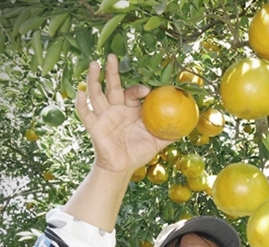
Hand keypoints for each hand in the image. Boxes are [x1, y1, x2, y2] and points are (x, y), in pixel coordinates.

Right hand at [75, 54, 172, 173]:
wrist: (121, 168)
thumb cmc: (138, 152)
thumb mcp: (157, 141)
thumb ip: (171, 132)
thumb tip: (189, 126)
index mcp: (131, 109)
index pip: (132, 92)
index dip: (138, 89)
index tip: (146, 90)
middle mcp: (116, 108)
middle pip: (113, 86)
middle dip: (112, 72)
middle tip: (112, 56)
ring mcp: (103, 116)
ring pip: (97, 94)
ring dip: (94, 79)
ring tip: (94, 64)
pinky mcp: (94, 126)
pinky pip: (85, 113)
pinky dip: (81, 102)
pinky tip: (80, 92)